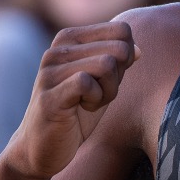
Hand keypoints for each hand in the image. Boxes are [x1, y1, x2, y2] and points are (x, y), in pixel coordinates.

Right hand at [2, 22, 138, 179]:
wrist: (42, 148)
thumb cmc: (75, 115)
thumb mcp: (103, 84)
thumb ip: (118, 64)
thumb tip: (138, 50)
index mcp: (70, 38)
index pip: (122, 30)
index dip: (127, 58)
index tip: (109, 78)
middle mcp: (57, 49)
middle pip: (118, 48)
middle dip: (119, 77)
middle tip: (100, 95)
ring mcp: (50, 70)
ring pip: (106, 64)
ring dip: (108, 91)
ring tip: (90, 103)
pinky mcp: (50, 94)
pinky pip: (88, 83)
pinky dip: (96, 100)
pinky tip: (81, 109)